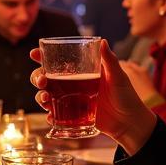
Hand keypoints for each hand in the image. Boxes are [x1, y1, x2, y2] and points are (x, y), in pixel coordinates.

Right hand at [30, 40, 156, 153]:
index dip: (42, 57)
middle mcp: (72, 85)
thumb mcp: (118, 77)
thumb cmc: (126, 97)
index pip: (58, 61)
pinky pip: (55, 115)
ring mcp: (70, 101)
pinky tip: (50, 117)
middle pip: (45, 78)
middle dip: (37, 78)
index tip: (34, 54)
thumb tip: (103, 41)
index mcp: (80, 72)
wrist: (130, 123)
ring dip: (40, 96)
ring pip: (46, 96)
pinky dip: (49, 116)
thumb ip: (109, 61)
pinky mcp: (72, 116)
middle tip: (42, 82)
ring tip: (45, 99)